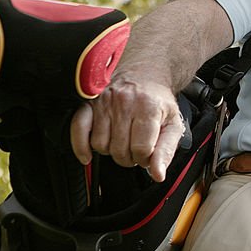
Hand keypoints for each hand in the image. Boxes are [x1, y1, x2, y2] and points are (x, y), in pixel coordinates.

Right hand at [69, 76, 184, 182]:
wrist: (145, 75)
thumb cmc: (158, 101)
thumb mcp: (173, 124)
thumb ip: (166, 151)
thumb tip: (157, 175)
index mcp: (148, 108)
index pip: (142, 149)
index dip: (145, 159)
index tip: (147, 155)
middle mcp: (125, 103)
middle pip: (120, 150)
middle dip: (129, 157)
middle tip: (135, 150)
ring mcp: (104, 103)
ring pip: (100, 145)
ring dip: (110, 151)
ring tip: (121, 143)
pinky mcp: (89, 103)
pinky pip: (77, 130)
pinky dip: (80, 147)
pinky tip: (88, 155)